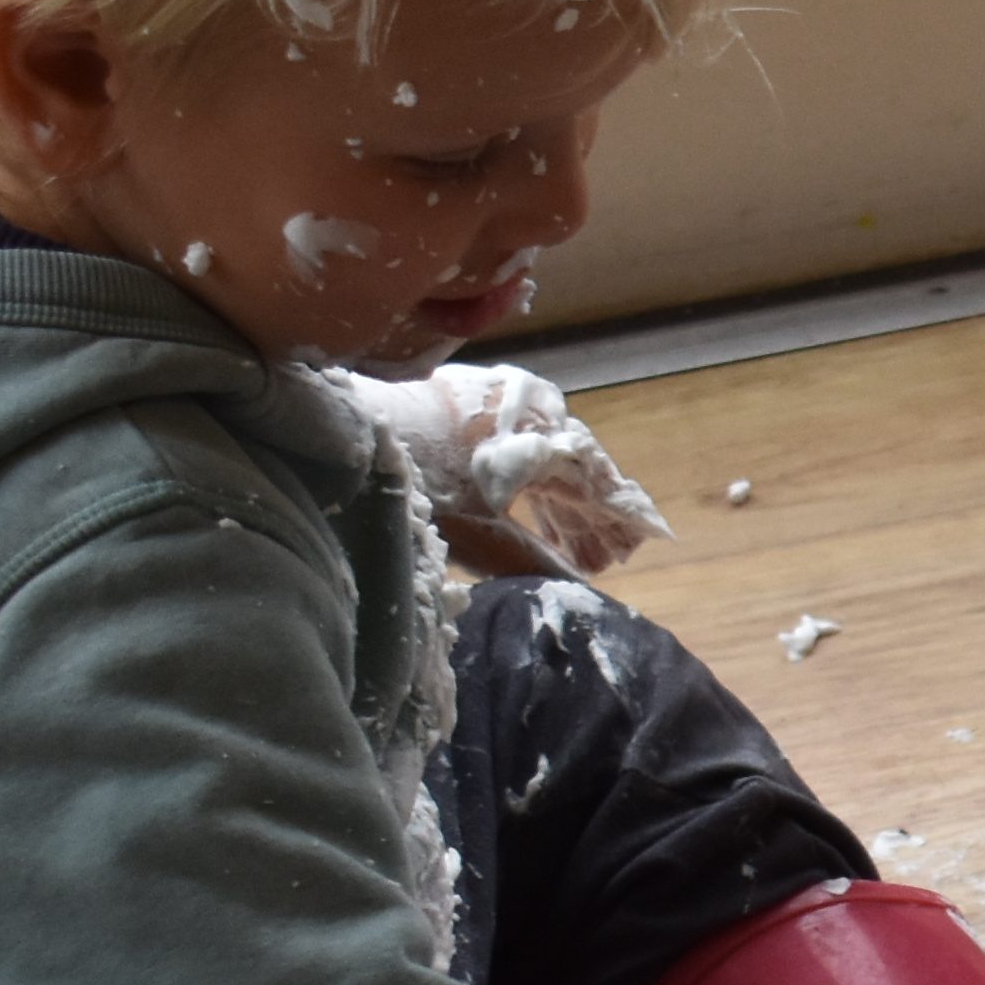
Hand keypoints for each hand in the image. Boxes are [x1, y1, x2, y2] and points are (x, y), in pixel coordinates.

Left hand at [339, 358, 666, 576]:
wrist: (339, 427)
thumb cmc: (411, 481)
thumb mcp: (473, 533)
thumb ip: (529, 560)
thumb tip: (577, 589)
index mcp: (541, 437)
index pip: (600, 480)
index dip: (622, 515)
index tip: (645, 545)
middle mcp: (529, 407)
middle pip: (577, 463)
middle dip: (591, 513)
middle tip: (603, 558)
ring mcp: (496, 396)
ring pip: (545, 450)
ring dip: (558, 496)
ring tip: (566, 541)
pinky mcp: (463, 395)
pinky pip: (516, 436)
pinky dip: (527, 472)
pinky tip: (521, 500)